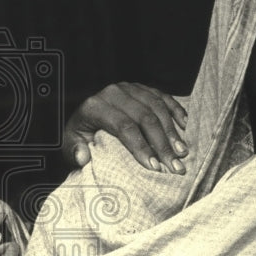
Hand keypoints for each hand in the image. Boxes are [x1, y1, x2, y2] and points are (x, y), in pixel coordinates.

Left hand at [63, 82, 188, 173]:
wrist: (85, 118)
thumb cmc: (80, 135)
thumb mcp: (70, 144)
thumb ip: (75, 151)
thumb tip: (83, 156)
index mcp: (94, 106)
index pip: (123, 126)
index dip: (141, 147)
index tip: (155, 168)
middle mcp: (112, 92)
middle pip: (144, 117)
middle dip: (162, 144)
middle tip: (175, 166)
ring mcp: (129, 87)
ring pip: (156, 107)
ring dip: (172, 131)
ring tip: (182, 152)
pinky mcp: (141, 87)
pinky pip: (163, 96)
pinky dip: (176, 110)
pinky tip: (185, 126)